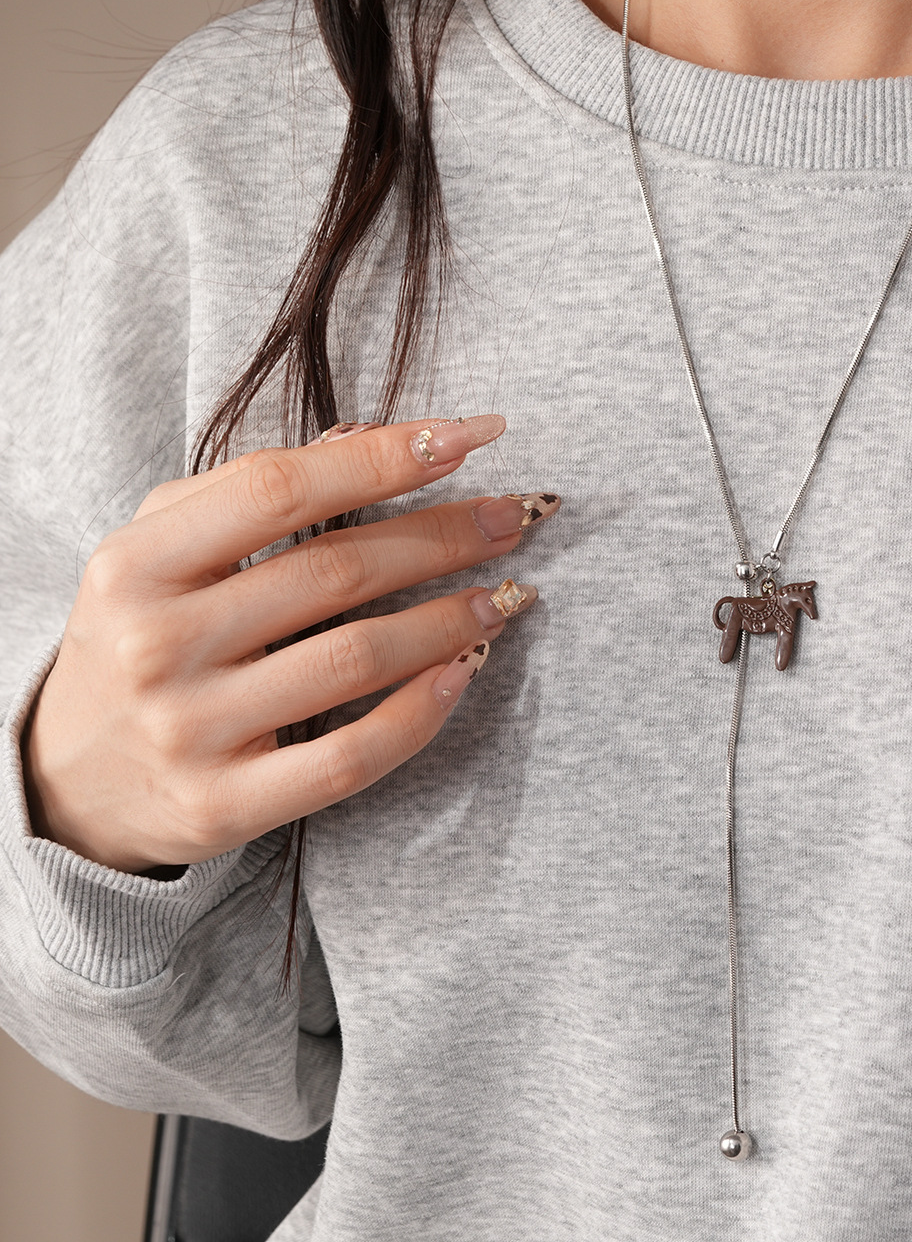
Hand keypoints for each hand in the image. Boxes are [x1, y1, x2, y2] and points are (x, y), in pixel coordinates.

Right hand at [21, 416, 559, 873]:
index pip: (280, 489)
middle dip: (444, 536)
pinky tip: (466, 671)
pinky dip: (421, 712)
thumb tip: (366, 439)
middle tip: (515, 516)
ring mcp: (191, 732)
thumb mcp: (155, 553)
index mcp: (136, 564)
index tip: (469, 436)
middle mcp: (158, 645)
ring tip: (510, 593)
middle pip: (336, 573)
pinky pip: (350, 756)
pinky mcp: (227, 805)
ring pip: (357, 660)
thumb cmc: (135, 642)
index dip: (387, 458)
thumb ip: (246, 492)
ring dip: (451, 619)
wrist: (66, 783)